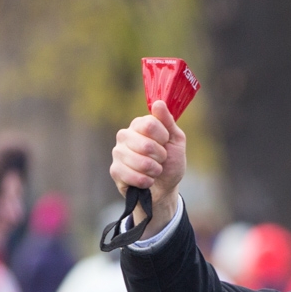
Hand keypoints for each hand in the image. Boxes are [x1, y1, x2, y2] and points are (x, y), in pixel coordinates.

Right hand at [109, 100, 186, 235]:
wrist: (164, 188)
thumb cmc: (170, 162)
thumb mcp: (175, 140)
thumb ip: (168, 122)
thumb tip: (158, 103)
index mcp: (139, 125)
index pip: (150, 124)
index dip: (163, 137)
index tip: (165, 143)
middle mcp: (125, 135)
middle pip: (146, 145)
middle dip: (160, 157)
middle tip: (160, 160)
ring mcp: (117, 153)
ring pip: (141, 162)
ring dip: (155, 171)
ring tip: (154, 171)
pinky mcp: (115, 170)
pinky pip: (134, 176)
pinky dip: (146, 182)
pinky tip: (147, 181)